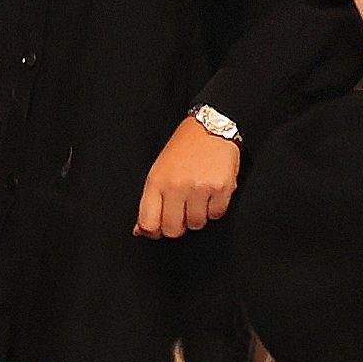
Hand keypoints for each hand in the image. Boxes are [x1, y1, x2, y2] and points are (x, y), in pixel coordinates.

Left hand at [134, 117, 243, 238]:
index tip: (158, 230)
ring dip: (197, 217)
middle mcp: (176, 186)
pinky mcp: (221, 189)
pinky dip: (214, 209)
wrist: (210, 129)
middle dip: (177, 227)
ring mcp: (199, 188)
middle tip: (181, 214)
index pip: (148, 223)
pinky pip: (216, 215)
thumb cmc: (183, 149)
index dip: (153, 232)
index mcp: (156, 182)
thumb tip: (141, 230)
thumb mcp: (159, 171)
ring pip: (197, 224)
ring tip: (197, 198)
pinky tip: (210, 193)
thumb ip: (150, 202)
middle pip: (173, 230)